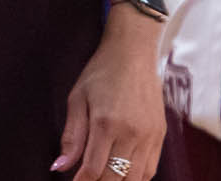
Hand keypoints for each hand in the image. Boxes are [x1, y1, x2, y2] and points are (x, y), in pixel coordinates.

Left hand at [53, 8, 167, 179]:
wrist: (133, 52)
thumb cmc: (102, 72)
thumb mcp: (77, 99)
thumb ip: (71, 136)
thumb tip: (59, 166)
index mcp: (106, 123)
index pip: (93, 169)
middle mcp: (131, 133)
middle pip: (115, 178)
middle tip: (89, 180)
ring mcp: (149, 135)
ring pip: (136, 179)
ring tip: (105, 179)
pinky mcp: (160, 134)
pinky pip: (151, 169)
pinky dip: (137, 179)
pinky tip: (124, 176)